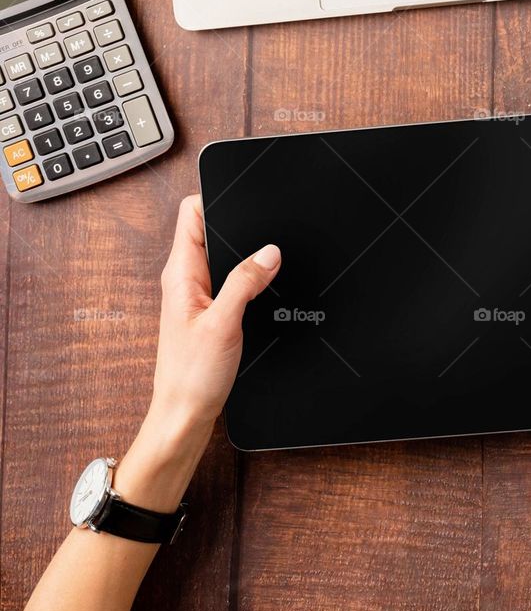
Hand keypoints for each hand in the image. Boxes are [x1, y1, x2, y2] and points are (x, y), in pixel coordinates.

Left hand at [150, 195, 280, 432]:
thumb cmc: (191, 377)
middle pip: (210, 229)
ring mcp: (197, 295)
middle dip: (239, 221)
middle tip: (267, 223)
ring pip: (223, 255)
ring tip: (269, 256)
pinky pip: (230, 278)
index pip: (191, 212)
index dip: (215, 195)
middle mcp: (185, 279)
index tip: (245, 193)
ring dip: (245, 251)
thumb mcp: (224, 323)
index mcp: (180, 273)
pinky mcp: (210, 311)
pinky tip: (266, 286)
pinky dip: (249, 275)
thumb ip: (245, 281)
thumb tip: (269, 249)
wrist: (184, 418)